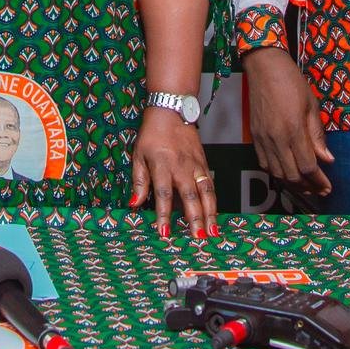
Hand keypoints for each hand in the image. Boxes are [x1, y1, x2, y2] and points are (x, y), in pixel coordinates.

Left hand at [128, 108, 217, 238]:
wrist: (172, 111)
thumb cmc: (152, 134)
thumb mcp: (138, 155)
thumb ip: (139, 181)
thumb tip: (134, 203)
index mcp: (162, 165)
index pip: (163, 194)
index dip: (164, 214)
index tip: (165, 232)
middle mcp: (181, 167)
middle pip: (190, 196)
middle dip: (194, 218)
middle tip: (197, 237)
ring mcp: (195, 165)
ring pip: (206, 192)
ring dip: (210, 213)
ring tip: (212, 231)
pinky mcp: (204, 164)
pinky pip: (211, 185)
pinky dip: (214, 201)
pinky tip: (215, 214)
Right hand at [239, 48, 332, 197]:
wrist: (264, 67)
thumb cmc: (291, 82)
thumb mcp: (312, 106)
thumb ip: (318, 135)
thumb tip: (327, 159)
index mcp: (293, 130)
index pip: (308, 166)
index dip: (319, 180)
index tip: (328, 187)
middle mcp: (276, 138)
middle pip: (292, 175)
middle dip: (308, 187)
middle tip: (320, 190)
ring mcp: (263, 139)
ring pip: (277, 173)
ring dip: (292, 184)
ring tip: (306, 187)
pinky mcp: (254, 137)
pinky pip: (264, 164)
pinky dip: (277, 174)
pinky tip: (287, 174)